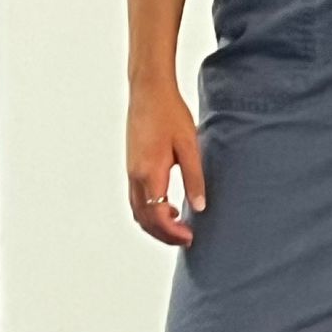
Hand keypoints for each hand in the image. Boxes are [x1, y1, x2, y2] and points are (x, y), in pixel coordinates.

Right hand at [127, 79, 204, 246]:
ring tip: (179, 228)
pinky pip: (137, 198)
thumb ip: (195, 178)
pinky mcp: (132, 166)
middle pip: (144, 218)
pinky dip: (150, 211)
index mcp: (150, 172)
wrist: (149, 91)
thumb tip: (200, 207)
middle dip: (164, 234)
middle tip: (186, 239)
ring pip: (137, 210)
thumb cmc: (171, 114)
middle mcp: (136, 175)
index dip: (172, 232)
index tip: (190, 237)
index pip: (157, 215)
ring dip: (155, 224)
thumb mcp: (190, 145)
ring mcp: (130, 171)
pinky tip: (170, 207)